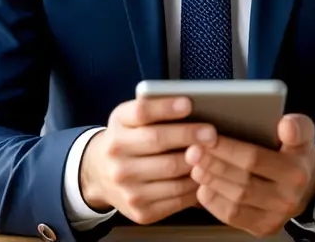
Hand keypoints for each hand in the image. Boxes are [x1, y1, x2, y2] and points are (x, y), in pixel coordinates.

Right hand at [79, 95, 216, 224]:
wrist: (101, 175)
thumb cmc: (128, 140)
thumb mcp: (131, 119)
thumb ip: (154, 111)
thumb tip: (192, 106)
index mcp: (118, 125)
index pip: (141, 112)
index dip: (165, 108)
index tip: (188, 104)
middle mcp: (116, 155)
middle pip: (157, 141)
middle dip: (189, 136)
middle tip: (212, 133)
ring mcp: (126, 186)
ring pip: (171, 172)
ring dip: (196, 162)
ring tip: (213, 155)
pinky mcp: (140, 211)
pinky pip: (176, 197)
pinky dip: (194, 186)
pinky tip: (203, 177)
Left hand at [186, 113, 314, 237]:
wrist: (305, 187)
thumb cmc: (294, 154)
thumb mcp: (303, 134)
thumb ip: (297, 127)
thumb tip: (286, 124)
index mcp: (296, 170)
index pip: (255, 158)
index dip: (228, 148)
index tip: (208, 137)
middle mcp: (287, 197)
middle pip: (242, 180)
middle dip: (213, 164)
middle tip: (193, 151)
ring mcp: (275, 216)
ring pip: (236, 200)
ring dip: (211, 182)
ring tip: (195, 166)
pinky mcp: (263, 227)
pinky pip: (233, 216)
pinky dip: (214, 202)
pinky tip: (203, 187)